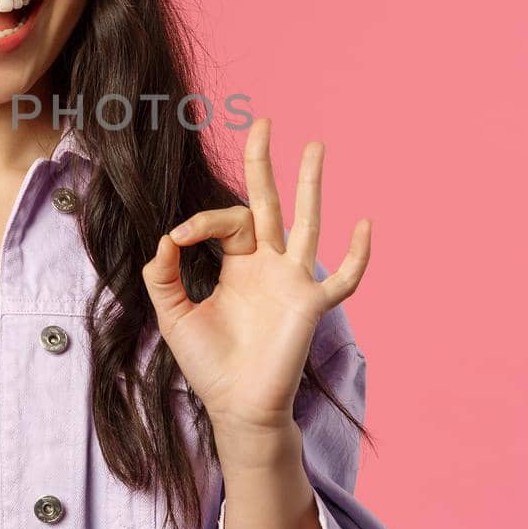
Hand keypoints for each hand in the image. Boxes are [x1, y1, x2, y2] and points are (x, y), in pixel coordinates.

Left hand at [140, 118, 370, 436]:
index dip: (200, 220)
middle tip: (263, 122)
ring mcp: (293, 281)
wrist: (235, 406)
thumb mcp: (173, 314)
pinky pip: (343, 278)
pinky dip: (357, 255)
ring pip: (306, 222)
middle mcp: (267, 265)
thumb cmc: (208, 364)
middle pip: (268, 202)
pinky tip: (365, 224)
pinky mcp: (310, 304)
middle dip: (263, 163)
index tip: (177, 238)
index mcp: (236, 264)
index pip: (226, 220)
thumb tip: (165, 238)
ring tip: (315, 146)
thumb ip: (162, 275)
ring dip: (310, 185)